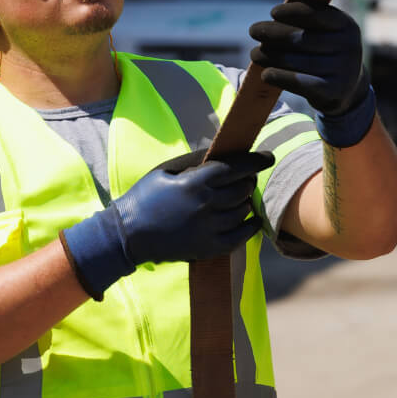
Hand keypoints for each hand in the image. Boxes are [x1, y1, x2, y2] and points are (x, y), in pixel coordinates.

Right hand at [59, 152, 273, 298]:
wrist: (127, 235)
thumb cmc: (145, 198)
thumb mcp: (166, 171)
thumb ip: (194, 159)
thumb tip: (220, 149)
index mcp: (194, 183)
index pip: (235, 168)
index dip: (256, 161)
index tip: (269, 157)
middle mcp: (206, 205)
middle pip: (243, 188)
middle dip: (248, 180)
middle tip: (245, 178)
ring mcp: (209, 228)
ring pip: (243, 210)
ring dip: (245, 201)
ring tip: (239, 197)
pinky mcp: (209, 248)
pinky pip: (241, 236)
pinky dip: (250, 226)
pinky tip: (251, 219)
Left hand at [248, 0, 368, 117]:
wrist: (349, 88)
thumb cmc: (327, 52)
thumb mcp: (326, 32)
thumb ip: (307, 20)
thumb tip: (275, 16)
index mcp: (346, 25)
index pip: (315, 14)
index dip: (291, 12)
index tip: (273, 13)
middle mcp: (349, 46)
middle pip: (300, 38)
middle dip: (272, 33)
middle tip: (253, 31)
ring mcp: (342, 70)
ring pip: (295, 60)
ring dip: (269, 55)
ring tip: (255, 54)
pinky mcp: (332, 91)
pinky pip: (298, 82)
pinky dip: (278, 77)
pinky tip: (265, 74)